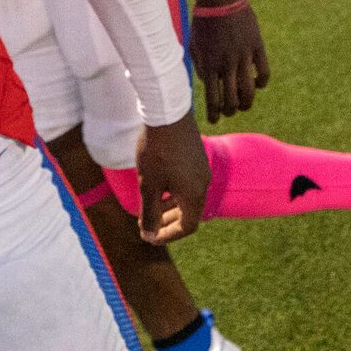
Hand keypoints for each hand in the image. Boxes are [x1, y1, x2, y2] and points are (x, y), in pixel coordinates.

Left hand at [133, 112, 211, 242]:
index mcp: (194, 195)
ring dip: (170, 207)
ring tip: (150, 206)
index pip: (187, 227)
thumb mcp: (149, 185)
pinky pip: (189, 183)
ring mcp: (202, 169)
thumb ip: (149, 213)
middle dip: (167, 222)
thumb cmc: (157, 152)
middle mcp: (204, 184)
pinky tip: (159, 184)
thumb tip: (149, 235)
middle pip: (189, 213)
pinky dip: (175, 191)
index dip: (167, 235)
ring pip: (188, 197)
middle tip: (147, 225)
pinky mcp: (198, 157)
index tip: (149, 236)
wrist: (168, 114)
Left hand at [189, 2, 271, 121]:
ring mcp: (243, 56)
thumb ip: (201, 67)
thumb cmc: (203, 22)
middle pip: (232, 99)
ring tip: (245, 105)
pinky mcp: (257, 47)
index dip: (214, 114)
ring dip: (247, 102)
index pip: (213, 99)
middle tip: (230, 112)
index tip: (215, 120)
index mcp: (210, 65)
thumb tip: (209, 83)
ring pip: (249, 90)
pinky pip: (264, 72)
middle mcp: (226, 64)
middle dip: (230, 111)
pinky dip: (262, 82)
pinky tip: (258, 84)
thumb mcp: (194, 46)